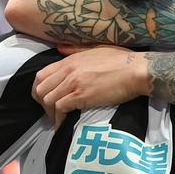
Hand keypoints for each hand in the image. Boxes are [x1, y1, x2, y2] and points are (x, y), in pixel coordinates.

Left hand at [32, 46, 148, 127]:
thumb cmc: (121, 60)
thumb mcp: (95, 49)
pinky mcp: (81, 96)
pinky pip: (60, 109)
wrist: (135, 70)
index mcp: (69, 60)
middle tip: (51, 112)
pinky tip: (64, 125)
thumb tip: (61, 48)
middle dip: (42, 104)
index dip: (39, 90)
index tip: (44, 100)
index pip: (41, 75)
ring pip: (48, 100)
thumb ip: (75, 50)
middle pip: (40, 89)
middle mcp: (68, 70)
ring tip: (58, 120)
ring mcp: (73, 83)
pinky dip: (59, 119)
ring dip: (50, 113)